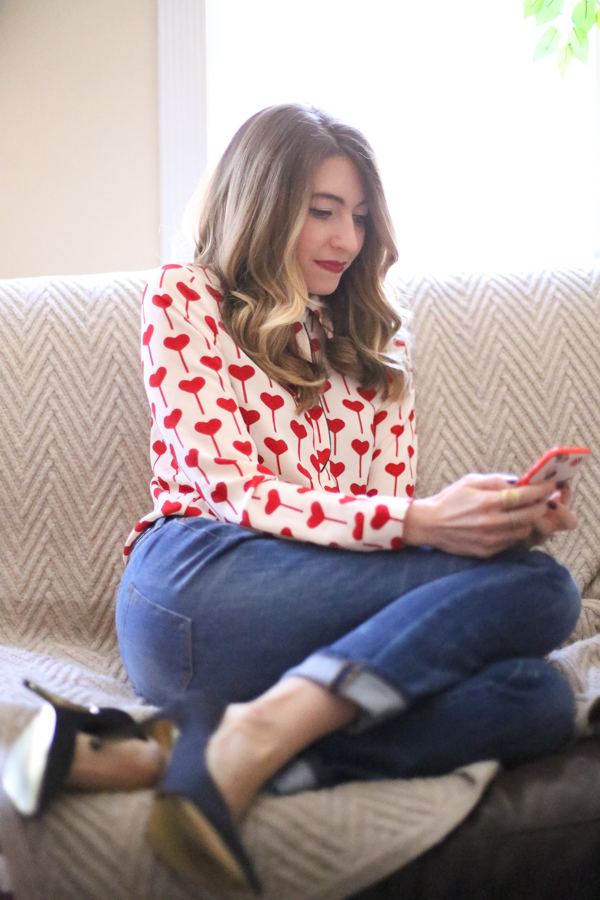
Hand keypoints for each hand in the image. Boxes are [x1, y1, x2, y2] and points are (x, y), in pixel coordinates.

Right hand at [403, 474, 573, 556]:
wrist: (429, 525)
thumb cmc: (450, 499)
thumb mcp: (470, 481)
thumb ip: (496, 480)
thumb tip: (520, 482)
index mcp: (486, 501)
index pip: (524, 496)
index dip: (541, 490)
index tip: (550, 486)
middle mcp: (490, 522)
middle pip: (529, 515)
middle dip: (541, 506)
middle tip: (543, 500)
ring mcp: (489, 539)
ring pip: (523, 531)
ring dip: (529, 521)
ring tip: (526, 512)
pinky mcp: (487, 551)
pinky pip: (511, 542)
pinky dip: (515, 532)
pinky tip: (510, 525)